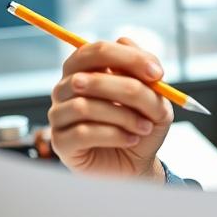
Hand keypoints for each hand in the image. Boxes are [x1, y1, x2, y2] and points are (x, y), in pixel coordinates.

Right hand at [48, 37, 173, 180]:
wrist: (134, 165)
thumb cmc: (139, 126)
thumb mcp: (154, 98)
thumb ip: (146, 74)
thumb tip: (139, 54)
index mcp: (84, 69)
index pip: (96, 51)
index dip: (127, 58)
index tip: (157, 73)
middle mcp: (65, 88)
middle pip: (86, 77)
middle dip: (126, 88)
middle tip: (154, 102)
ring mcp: (59, 115)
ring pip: (85, 106)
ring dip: (123, 117)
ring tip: (144, 127)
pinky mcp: (60, 142)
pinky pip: (83, 132)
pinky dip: (114, 135)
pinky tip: (130, 139)